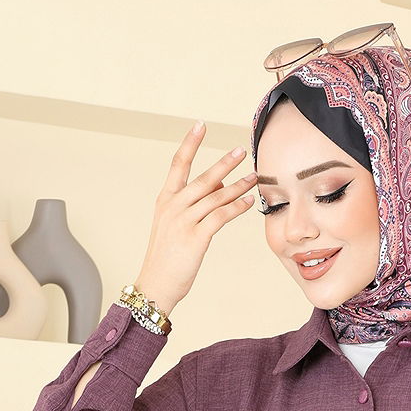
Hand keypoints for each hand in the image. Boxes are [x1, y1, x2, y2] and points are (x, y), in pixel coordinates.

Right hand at [134, 121, 258, 311]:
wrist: (156, 285)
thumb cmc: (167, 258)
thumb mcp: (174, 226)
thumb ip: (194, 205)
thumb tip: (220, 187)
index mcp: (165, 200)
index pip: (178, 164)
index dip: (190, 144)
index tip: (200, 125)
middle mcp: (173, 206)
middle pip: (203, 178)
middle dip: (224, 163)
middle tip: (241, 150)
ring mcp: (183, 221)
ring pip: (215, 197)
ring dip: (238, 186)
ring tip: (254, 176)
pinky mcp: (195, 238)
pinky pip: (220, 217)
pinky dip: (235, 207)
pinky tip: (247, 202)